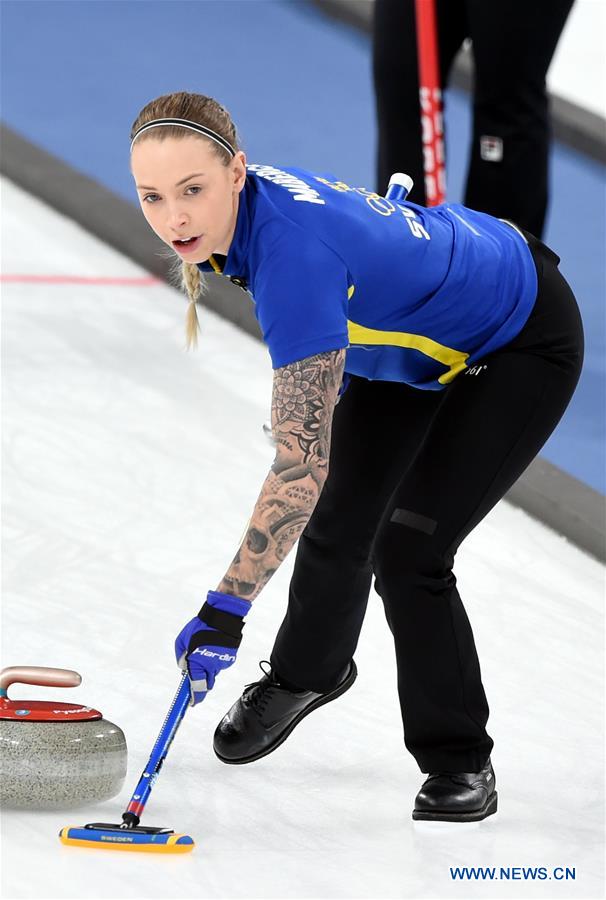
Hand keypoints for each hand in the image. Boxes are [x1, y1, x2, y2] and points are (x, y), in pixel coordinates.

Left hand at [175, 590, 251, 704]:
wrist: (223, 617)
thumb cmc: (201, 626)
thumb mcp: (182, 640)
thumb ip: (181, 656)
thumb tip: (184, 666)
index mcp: (198, 662)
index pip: (196, 686)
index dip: (194, 697)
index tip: (191, 704)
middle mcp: (211, 666)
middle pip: (206, 683)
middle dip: (201, 682)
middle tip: (196, 672)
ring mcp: (222, 663)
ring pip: (213, 673)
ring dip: (207, 668)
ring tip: (205, 650)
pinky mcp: (229, 659)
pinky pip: (219, 665)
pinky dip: (215, 660)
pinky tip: (213, 648)